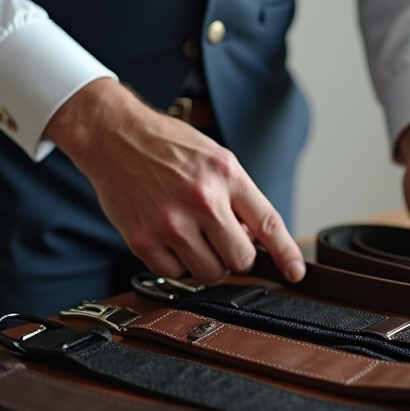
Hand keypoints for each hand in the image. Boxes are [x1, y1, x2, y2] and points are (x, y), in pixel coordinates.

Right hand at [44, 79, 305, 283]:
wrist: (113, 137)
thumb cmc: (166, 146)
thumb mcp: (214, 158)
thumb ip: (238, 197)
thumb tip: (253, 239)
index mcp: (225, 174)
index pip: (267, 222)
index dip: (286, 253)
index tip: (295, 272)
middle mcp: (201, 198)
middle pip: (240, 258)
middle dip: (236, 255)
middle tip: (221, 239)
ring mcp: (170, 222)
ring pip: (210, 273)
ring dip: (207, 262)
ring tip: (193, 236)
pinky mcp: (143, 239)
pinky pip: (174, 273)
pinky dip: (176, 263)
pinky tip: (168, 238)